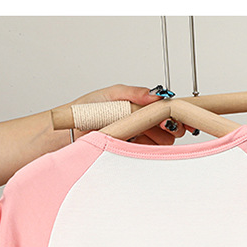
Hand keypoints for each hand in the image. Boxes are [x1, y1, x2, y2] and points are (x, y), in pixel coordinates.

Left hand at [65, 84, 188, 144]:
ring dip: (159, 139)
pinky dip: (148, 149)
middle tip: (166, 127)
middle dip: (171, 126)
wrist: (68, 133)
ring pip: (163, 142)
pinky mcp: (131, 153)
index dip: (175, 113)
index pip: (166, 109)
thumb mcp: (111, 95)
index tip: (178, 117)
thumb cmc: (85, 112)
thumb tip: (156, 94)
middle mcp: (140, 123)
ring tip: (143, 134)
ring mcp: (137, 139)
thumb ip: (135, 93)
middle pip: (169, 127)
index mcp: (138, 106)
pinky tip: (138, 144)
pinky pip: (148, 153)